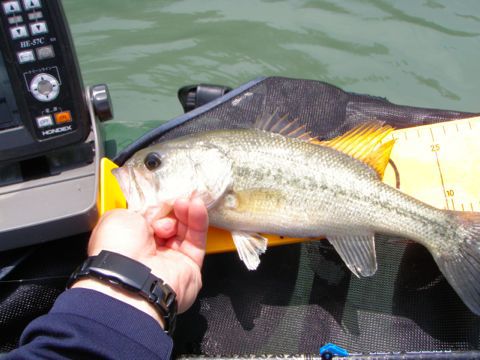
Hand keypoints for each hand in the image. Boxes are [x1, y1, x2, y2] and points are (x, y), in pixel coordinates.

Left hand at [73, 198, 207, 325]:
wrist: (130, 275)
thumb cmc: (117, 248)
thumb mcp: (120, 215)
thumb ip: (139, 209)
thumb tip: (152, 206)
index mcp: (129, 243)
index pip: (151, 220)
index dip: (159, 206)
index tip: (164, 194)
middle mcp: (150, 254)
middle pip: (170, 223)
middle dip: (173, 208)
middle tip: (174, 199)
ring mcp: (171, 260)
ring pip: (185, 229)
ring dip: (186, 212)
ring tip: (185, 201)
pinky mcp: (190, 266)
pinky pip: (197, 239)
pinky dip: (198, 220)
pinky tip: (195, 206)